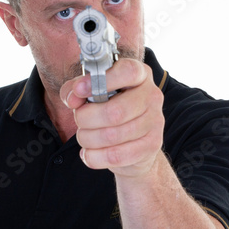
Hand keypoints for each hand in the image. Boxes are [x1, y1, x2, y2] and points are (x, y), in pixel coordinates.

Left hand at [60, 58, 164, 177]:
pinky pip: (115, 156)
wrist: (134, 142)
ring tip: (84, 137)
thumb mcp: (91, 93)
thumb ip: (76, 89)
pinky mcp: (151, 146)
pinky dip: (94, 157)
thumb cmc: (110, 109)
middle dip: (86, 118)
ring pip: (112, 136)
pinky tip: (89, 153)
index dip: (100, 81)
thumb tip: (72, 98)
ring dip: (88, 138)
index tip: (79, 90)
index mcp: (140, 75)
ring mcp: (155, 122)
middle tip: (79, 120)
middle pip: (115, 111)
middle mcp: (152, 96)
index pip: (127, 72)